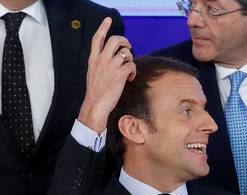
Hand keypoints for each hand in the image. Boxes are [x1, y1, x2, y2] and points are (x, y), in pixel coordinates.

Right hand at [77, 17, 136, 132]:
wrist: (95, 104)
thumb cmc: (96, 90)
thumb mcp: (94, 72)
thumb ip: (101, 62)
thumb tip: (116, 58)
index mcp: (93, 58)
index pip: (97, 38)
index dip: (103, 27)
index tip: (108, 20)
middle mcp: (101, 59)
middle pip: (115, 40)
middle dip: (125, 41)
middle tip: (129, 46)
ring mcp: (111, 66)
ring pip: (126, 53)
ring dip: (130, 60)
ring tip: (128, 69)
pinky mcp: (120, 74)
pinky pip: (132, 65)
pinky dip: (133, 71)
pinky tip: (129, 78)